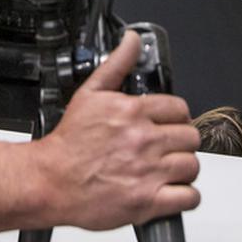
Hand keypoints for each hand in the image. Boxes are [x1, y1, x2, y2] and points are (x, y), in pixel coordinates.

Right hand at [37, 31, 200, 229]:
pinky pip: (189, 197)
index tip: (169, 125)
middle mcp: (144, 140)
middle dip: (181, 143)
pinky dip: (185, 196)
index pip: (179, 109)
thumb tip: (132, 40)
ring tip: (168, 170)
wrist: (49, 181)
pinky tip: (171, 192)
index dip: (176, 117)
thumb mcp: (90, 93)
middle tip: (168, 148)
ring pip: (192, 166)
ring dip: (184, 169)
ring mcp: (148, 172)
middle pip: (191, 137)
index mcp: (133, 112)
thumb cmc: (69, 143)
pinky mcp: (147, 201)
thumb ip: (117, 64)